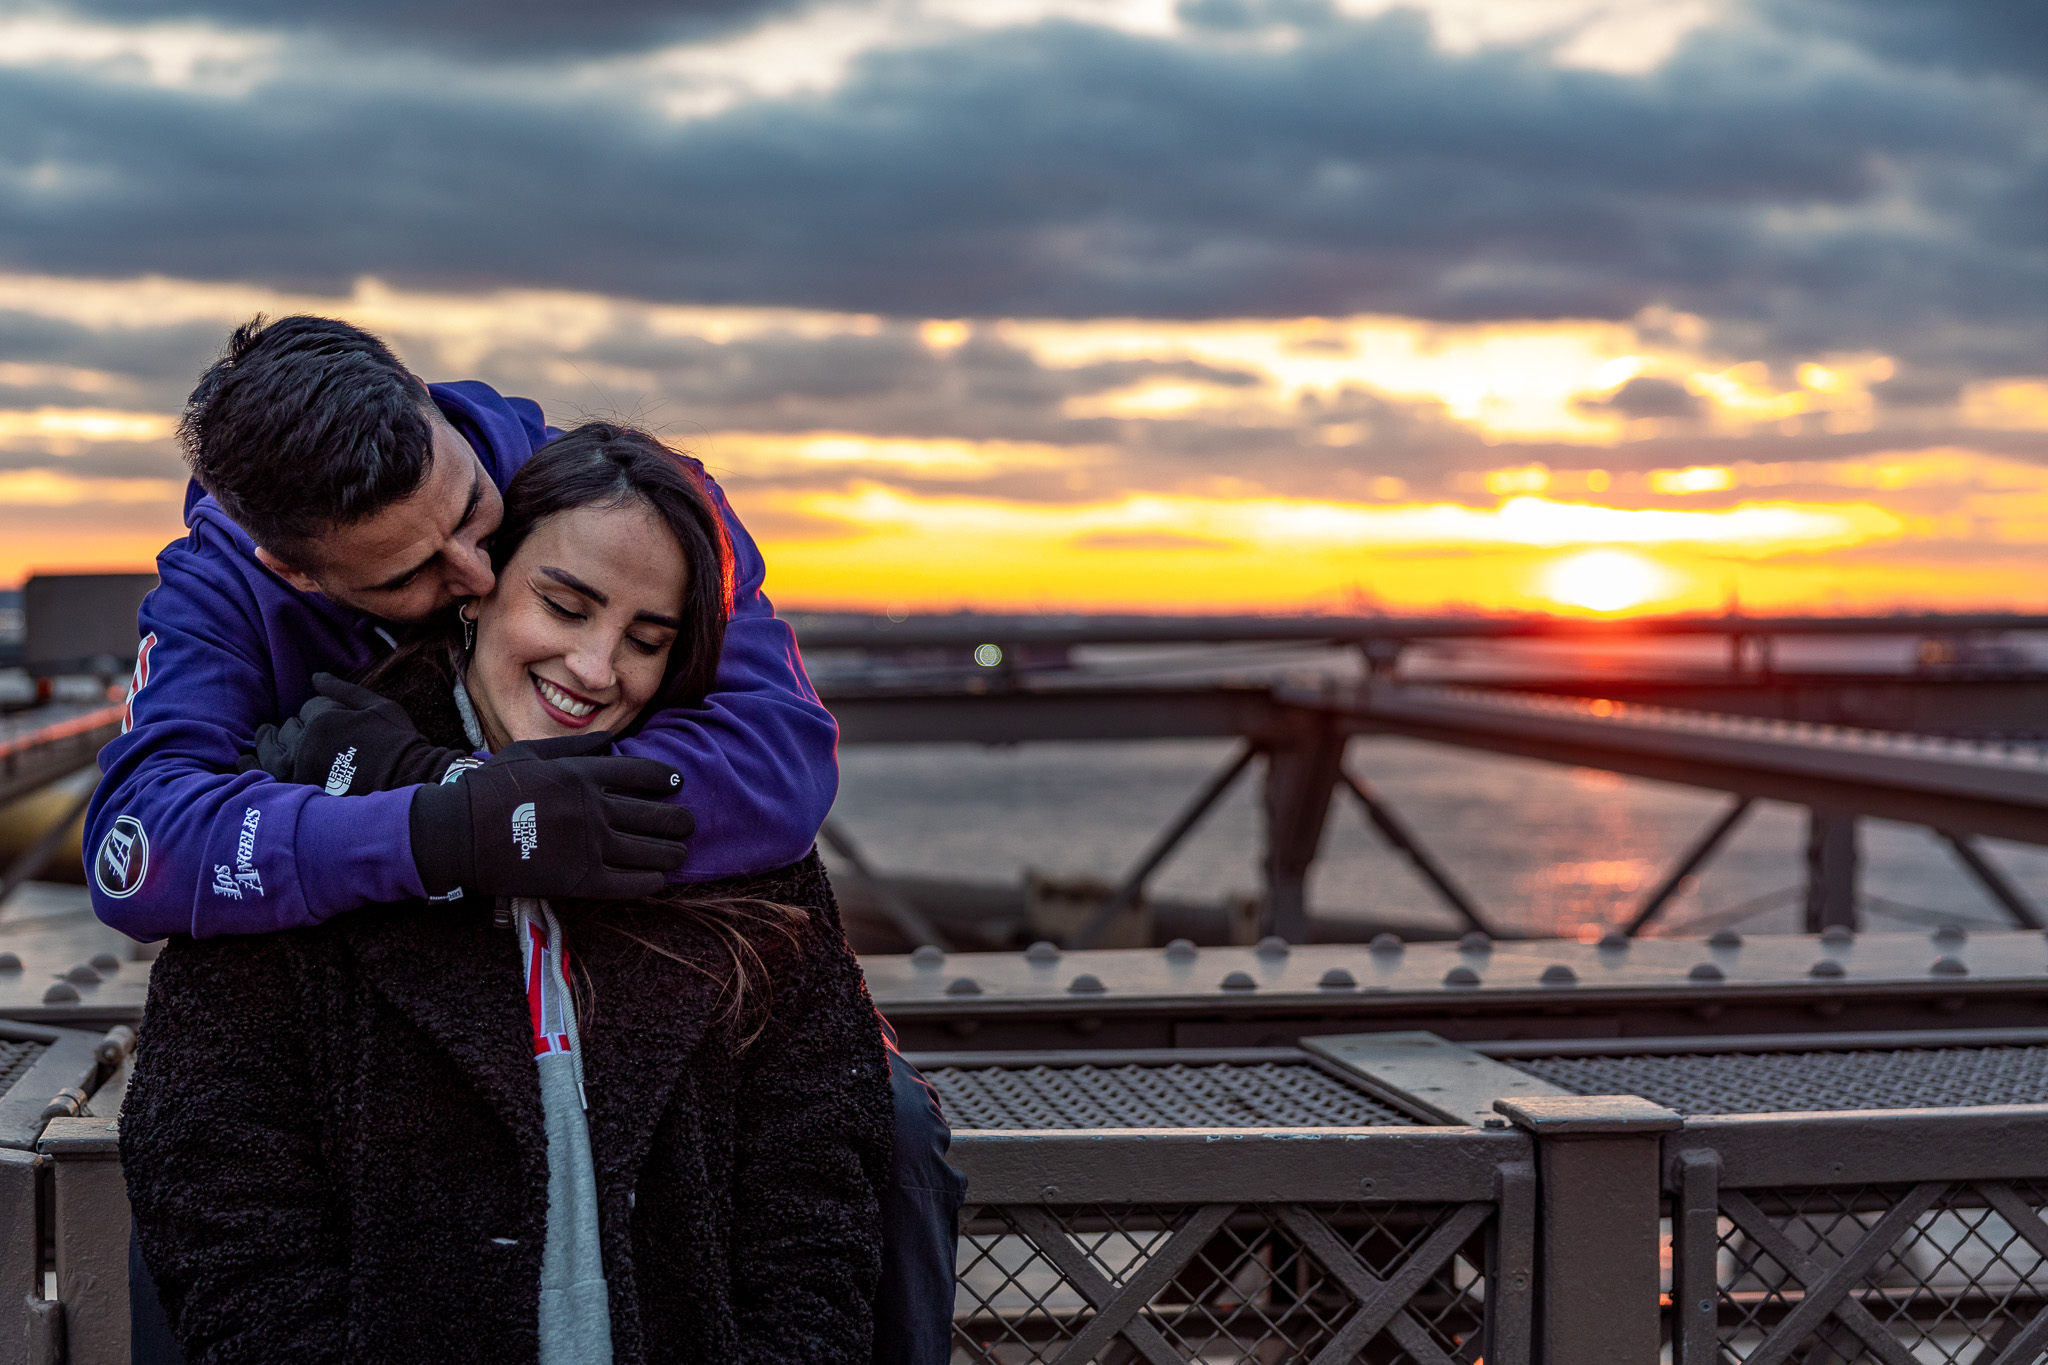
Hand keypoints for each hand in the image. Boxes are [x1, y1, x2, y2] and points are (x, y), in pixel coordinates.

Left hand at [251, 673, 467, 794]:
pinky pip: (266, 776)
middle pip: (286, 730)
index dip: (316, 712)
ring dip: (264, 744)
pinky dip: (253, 767)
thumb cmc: (399, 742)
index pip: (307, 709)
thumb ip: (343, 690)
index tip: (329, 720)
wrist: (409, 781)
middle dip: (290, 728)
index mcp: (323, 718)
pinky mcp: (299, 790)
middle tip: (290, 729)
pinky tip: (245, 761)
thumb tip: (316, 677)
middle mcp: (305, 743)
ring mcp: (299, 769)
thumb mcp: (378, 705)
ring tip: (259, 740)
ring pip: (270, 751)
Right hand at [408, 732, 694, 900]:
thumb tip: (612, 742)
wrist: (459, 833)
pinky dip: (650, 882)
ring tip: (680, 852)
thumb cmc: (491, 787)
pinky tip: (659, 880)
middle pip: (655, 815)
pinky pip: (628, 883)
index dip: (667, 779)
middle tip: (689, 823)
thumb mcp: (531, 752)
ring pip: (649, 851)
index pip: (643, 774)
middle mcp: (593, 808)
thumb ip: (576, 746)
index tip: (677, 783)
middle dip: (680, 820)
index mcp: (582, 774)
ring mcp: (589, 845)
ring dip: (672, 852)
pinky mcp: (579, 880)